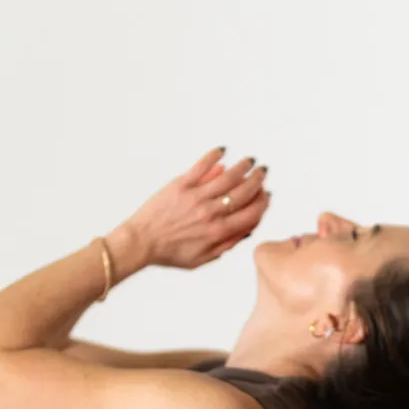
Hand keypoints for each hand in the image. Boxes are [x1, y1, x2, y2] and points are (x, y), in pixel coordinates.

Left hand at [119, 147, 269, 269]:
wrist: (140, 242)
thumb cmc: (169, 252)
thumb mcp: (203, 258)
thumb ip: (227, 244)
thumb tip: (247, 230)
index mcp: (218, 232)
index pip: (251, 213)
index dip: (263, 203)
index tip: (267, 195)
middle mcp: (210, 213)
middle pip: (243, 192)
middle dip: (258, 181)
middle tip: (263, 173)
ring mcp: (196, 197)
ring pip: (227, 177)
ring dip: (243, 166)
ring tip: (250, 161)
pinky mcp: (180, 185)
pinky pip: (201, 167)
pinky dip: (214, 156)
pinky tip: (222, 150)